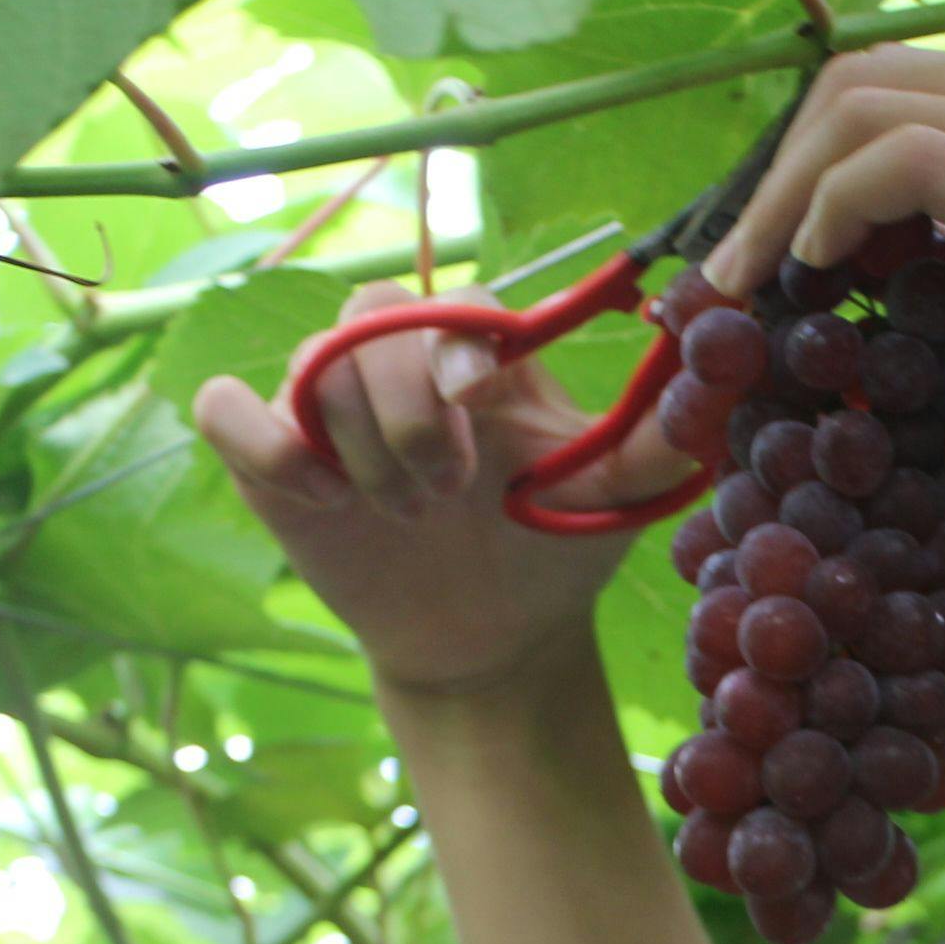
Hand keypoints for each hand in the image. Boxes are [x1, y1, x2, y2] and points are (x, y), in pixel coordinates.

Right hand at [193, 281, 696, 697]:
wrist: (490, 642)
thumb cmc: (551, 554)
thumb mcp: (612, 500)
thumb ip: (659, 439)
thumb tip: (718, 365)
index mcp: (477, 359)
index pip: (450, 301)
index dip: (450, 334)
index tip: (473, 393)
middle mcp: (398, 367)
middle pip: (369, 317)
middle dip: (406, 408)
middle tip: (447, 489)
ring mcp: (330, 411)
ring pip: (308, 366)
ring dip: (359, 445)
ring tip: (406, 514)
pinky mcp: (274, 460)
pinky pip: (226, 410)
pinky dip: (262, 444)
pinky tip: (319, 498)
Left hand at [693, 47, 944, 548]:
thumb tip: (832, 224)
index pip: (896, 78)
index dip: (805, 147)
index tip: (760, 236)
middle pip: (870, 76)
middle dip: (778, 166)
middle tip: (734, 263)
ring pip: (873, 108)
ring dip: (787, 194)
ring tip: (758, 275)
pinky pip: (909, 161)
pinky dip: (836, 205)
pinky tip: (820, 265)